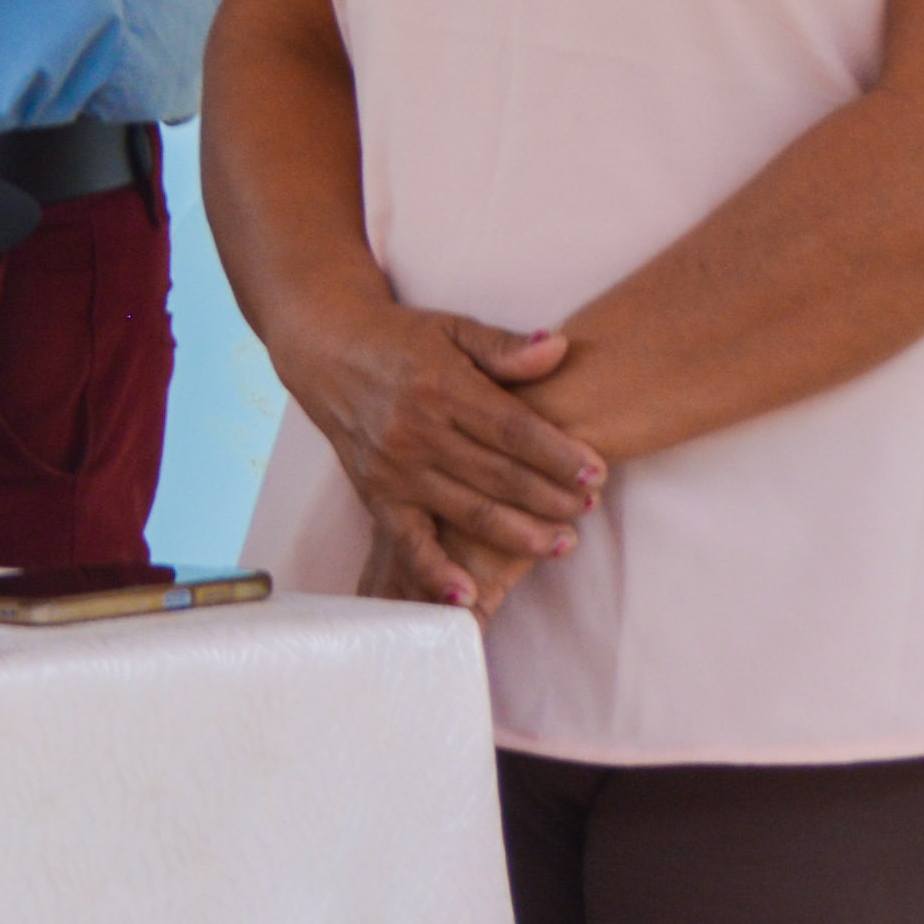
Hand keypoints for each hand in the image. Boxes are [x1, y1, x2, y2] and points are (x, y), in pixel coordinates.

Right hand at [281, 298, 599, 597]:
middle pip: (497, 474)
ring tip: (561, 544)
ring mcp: (394, 468)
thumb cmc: (401, 339)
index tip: (596, 473)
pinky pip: (408, 540)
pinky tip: (468, 595)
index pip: (512, 429)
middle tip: (589, 509)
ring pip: (467, 510)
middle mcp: (415, 431)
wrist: (327, 349)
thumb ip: (504, 347)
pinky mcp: (375, 494)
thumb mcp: (453, 328)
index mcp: (441, 386)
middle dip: (550, 497)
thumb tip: (558, 347)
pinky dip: (434, 571)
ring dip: (518, 533)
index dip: (557, 454)